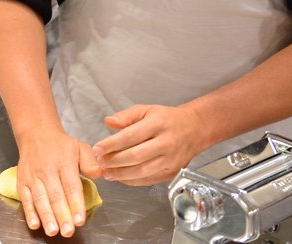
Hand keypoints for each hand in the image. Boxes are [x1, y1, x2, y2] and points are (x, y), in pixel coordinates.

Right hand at [11, 126, 101, 236]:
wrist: (36, 133)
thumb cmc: (61, 144)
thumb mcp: (80, 147)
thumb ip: (90, 162)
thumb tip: (99, 173)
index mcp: (64, 162)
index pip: (71, 186)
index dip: (75, 204)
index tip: (79, 220)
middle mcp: (47, 170)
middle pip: (55, 196)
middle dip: (62, 215)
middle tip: (68, 231)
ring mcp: (33, 176)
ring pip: (40, 199)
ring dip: (46, 216)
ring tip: (53, 231)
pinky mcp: (22, 181)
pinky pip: (25, 198)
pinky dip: (29, 212)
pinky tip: (35, 224)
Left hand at [93, 104, 207, 186]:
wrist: (194, 129)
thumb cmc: (167, 119)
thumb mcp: (147, 110)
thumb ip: (127, 116)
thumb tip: (109, 122)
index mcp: (158, 124)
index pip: (131, 136)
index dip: (112, 144)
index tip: (97, 149)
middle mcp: (166, 143)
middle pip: (135, 156)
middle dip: (114, 161)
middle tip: (100, 162)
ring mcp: (170, 160)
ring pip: (142, 171)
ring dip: (121, 174)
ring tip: (107, 172)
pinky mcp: (171, 172)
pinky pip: (148, 180)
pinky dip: (132, 181)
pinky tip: (121, 177)